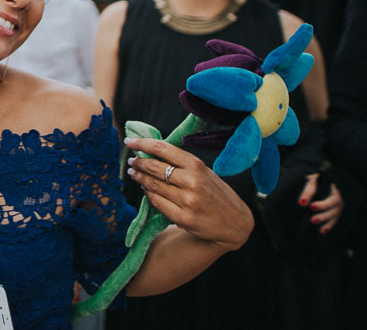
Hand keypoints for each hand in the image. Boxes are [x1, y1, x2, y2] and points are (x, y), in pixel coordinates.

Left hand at [126, 137, 252, 249]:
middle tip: (131, 161)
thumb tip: (153, 152)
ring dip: (140, 178)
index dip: (143, 143)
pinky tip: (145, 190)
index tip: (130, 142)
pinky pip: (157, 202)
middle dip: (139, 162)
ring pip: (153, 185)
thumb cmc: (218, 194)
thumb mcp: (206, 173)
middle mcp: (192, 181)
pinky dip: (148, 194)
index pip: (163, 148)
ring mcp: (187, 200)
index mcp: (197, 165)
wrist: (236, 224)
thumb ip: (183, 164)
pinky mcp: (183, 218)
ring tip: (134, 173)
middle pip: (154, 167)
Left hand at [298, 173, 342, 232]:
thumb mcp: (313, 180)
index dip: (323, 205)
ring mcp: (340, 205)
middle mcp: (341, 198)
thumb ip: (308, 191)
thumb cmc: (319, 178)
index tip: (311, 207)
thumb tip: (302, 203)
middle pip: (335, 209)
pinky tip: (322, 231)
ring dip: (326, 222)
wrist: (327, 177)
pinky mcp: (337, 210)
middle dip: (324, 215)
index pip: (333, 198)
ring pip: (335, 215)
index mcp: (337, 189)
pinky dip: (329, 225)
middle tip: (312, 219)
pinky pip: (335, 219)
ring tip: (317, 227)